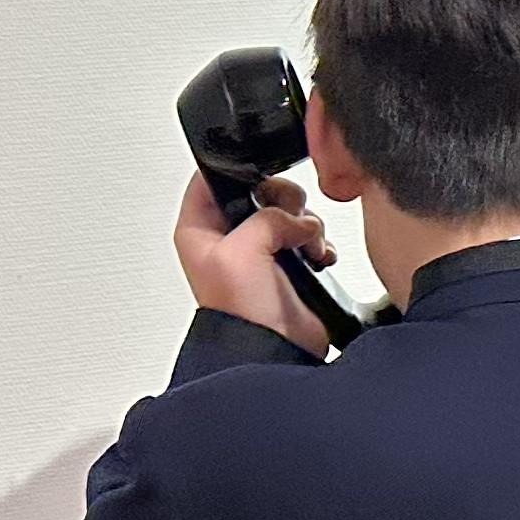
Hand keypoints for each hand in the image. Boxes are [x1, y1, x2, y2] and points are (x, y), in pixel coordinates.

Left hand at [174, 171, 332, 354]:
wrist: (274, 349)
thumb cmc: (242, 313)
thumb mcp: (241, 250)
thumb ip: (267, 217)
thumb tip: (295, 218)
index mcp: (200, 229)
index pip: (210, 179)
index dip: (237, 171)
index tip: (262, 179)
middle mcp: (228, 237)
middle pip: (259, 189)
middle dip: (283, 199)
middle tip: (288, 217)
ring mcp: (260, 249)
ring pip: (288, 210)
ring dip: (306, 223)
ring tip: (307, 244)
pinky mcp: (288, 263)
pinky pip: (308, 234)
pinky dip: (318, 241)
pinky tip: (318, 255)